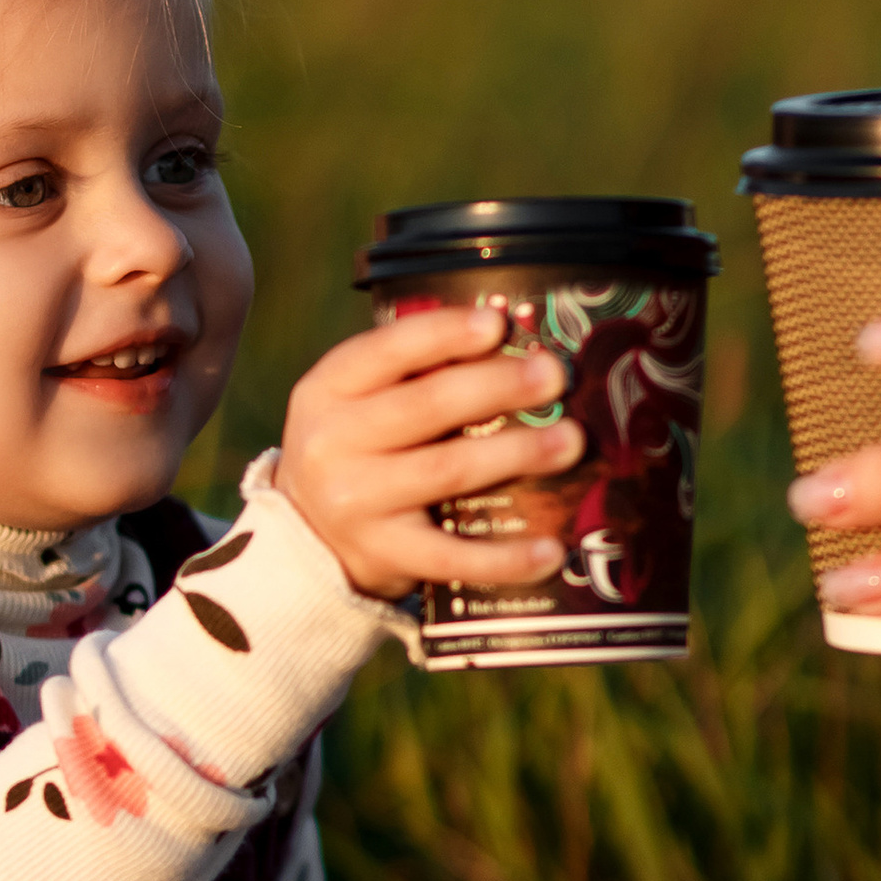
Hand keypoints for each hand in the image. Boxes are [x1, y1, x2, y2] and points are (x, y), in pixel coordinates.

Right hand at [276, 302, 582, 601]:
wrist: (309, 538)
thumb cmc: (359, 449)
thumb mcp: (360, 400)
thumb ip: (416, 372)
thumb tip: (516, 346)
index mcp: (328, 388)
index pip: (387, 350)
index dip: (444, 334)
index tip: (497, 323)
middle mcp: (332, 443)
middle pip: (425, 407)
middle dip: (497, 387)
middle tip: (553, 377)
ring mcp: (355, 503)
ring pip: (446, 471)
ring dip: (516, 454)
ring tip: (570, 441)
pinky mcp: (382, 556)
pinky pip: (452, 557)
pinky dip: (505, 558)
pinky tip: (550, 549)